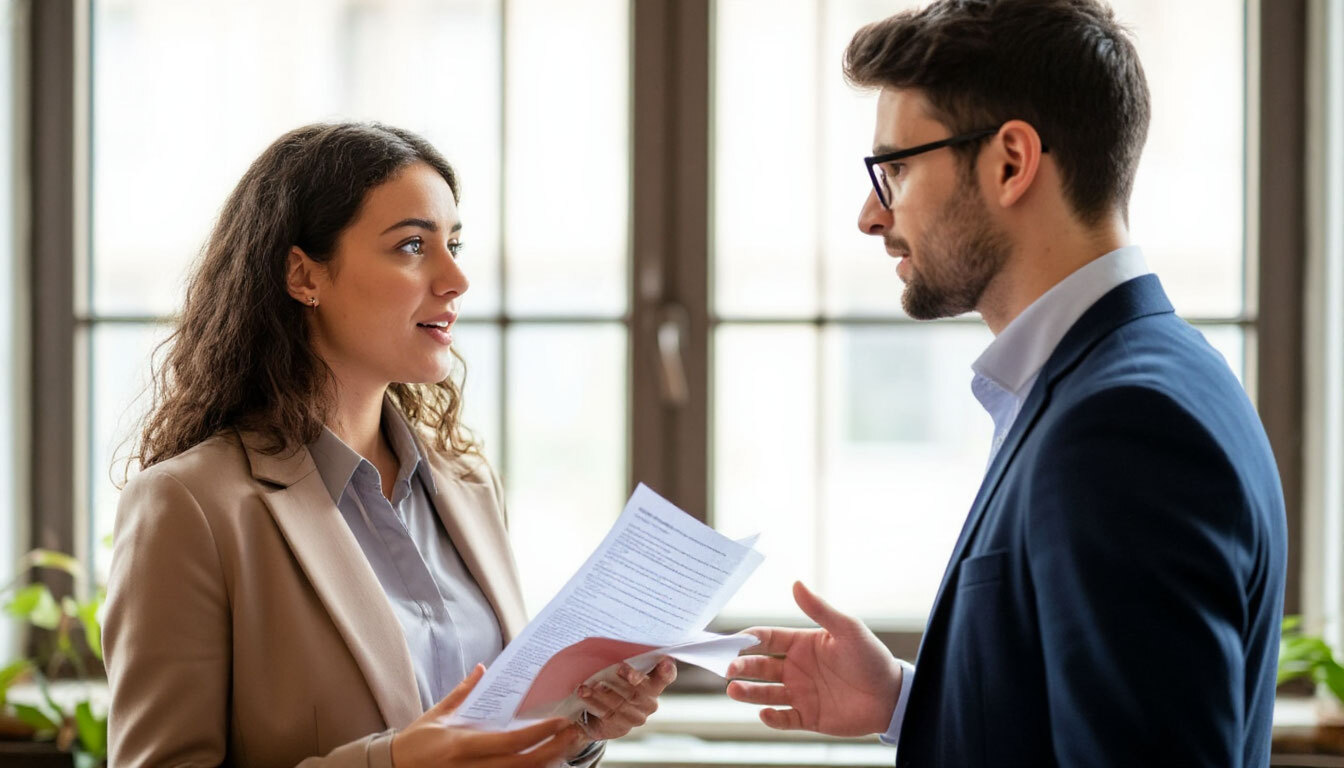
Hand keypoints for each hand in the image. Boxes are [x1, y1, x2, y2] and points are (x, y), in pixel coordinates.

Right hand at [392, 664, 585, 767]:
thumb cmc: (416, 742)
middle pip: (520, 765)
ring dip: (546, 764)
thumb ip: (463, 693)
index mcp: (461, 745)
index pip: (508, 742)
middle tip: (574, 735)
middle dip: (551, 750)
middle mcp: (470, 767)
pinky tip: (545, 763)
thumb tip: (481, 668)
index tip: (559, 722)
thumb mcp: (437, 715)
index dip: (537, 734)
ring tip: (567, 748)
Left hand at [574, 657, 676, 742]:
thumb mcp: (620, 670)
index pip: (667, 676)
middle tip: (619, 668)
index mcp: (655, 684)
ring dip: (602, 692)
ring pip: (620, 702)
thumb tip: (615, 639)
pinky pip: (607, 713)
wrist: (597, 714)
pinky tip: (583, 692)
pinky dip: (593, 701)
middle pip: (640, 690)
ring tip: (587, 683)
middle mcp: (649, 701)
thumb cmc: (612, 682)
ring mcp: (637, 716)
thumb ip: (625, 660)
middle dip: (629, 679)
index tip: (664, 661)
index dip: (667, 670)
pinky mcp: (621, 726)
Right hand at [725, 581, 903, 736]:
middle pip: (760, 667)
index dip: (748, 639)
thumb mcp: (847, 629)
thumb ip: (819, 609)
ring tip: (733, 690)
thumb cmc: (871, 657)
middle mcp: (796, 669)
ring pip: (765, 693)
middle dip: (741, 667)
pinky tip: (764, 713)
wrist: (893, 696)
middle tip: (727, 670)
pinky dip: (772, 718)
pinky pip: (784, 719)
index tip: (732, 642)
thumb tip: (796, 583)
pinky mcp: (809, 717)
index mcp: (802, 645)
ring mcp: (801, 693)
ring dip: (748, 692)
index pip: (767, 639)